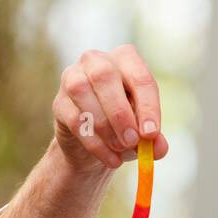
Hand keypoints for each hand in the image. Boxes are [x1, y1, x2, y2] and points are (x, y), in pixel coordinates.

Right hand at [52, 44, 169, 173]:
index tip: (151, 134)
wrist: (95, 145)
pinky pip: (73, 118)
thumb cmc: (125, 128)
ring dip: (104, 126)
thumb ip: (154, 140)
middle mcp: (96, 61)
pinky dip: (94, 142)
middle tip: (132, 141)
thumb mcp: (144, 134)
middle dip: (120, 112)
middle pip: (105, 76)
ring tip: (120, 149)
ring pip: (82, 92)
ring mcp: (72, 78)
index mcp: (126, 60)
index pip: (139, 77)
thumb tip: (159, 147)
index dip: (148, 106)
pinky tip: (110, 158)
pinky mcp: (59, 102)